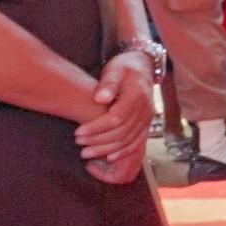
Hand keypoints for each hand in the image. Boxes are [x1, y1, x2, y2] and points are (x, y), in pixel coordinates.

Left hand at [73, 51, 157, 182]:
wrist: (142, 68)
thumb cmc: (124, 68)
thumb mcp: (115, 69)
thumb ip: (108, 83)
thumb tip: (100, 99)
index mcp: (137, 96)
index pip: (116, 118)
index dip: (96, 128)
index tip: (78, 132)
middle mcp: (145, 111)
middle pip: (121, 133)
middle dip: (98, 141)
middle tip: (78, 143)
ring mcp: (148, 120)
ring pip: (128, 141)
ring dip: (107, 149)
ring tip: (86, 152)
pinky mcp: (146, 126)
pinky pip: (137, 144)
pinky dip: (123, 152)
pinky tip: (109, 157)